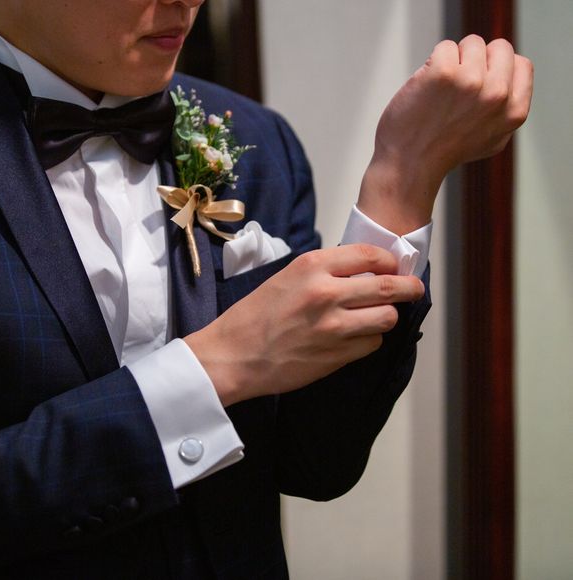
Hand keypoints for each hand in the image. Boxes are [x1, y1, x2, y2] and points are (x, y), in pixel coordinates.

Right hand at [185, 244, 424, 405]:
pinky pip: (372, 344)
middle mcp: (327, 293)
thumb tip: (362, 272)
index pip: (370, 255)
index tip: (394, 266)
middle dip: (409, 287)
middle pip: (388, 287)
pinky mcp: (337, 355)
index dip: (390, 261)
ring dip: (387, 317)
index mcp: (312, 266)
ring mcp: (334, 326)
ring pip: (387, 318)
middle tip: (414, 289)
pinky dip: (369, 340)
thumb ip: (324, 272)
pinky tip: (355, 338)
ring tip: (377, 317)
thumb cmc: (255, 315)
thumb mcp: (286, 278)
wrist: (233, 355)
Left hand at [358, 35, 533, 233]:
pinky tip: (425, 91)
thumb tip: (510, 84)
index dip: (496, 70)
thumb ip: (505, 113)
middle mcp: (497, 95)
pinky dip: (431, 65)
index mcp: (514, 111)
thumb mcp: (490, 141)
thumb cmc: (441, 154)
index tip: (475, 89)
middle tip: (454, 92)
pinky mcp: (444, 73)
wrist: (409, 166)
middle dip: (476, 61)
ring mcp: (471, 81)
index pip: (521, 64)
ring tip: (439, 94)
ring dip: (452, 62)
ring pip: (470, 44)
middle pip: (498, 47)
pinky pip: (444, 47)